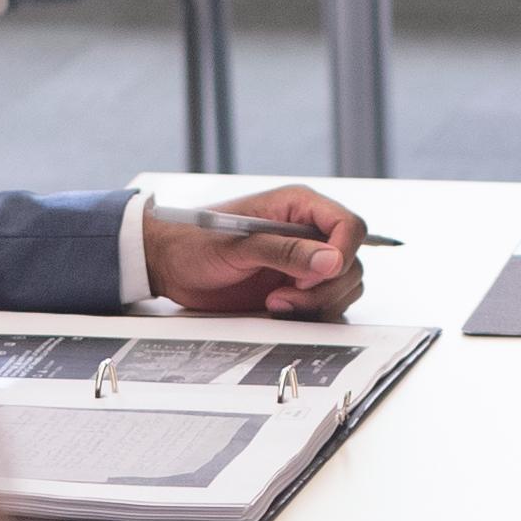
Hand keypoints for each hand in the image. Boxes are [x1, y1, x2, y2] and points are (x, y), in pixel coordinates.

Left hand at [147, 186, 367, 318]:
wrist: (170, 266)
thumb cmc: (196, 242)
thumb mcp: (239, 245)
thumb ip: (286, 251)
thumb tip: (332, 261)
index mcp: (299, 207)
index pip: (348, 226)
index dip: (343, 251)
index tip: (319, 274)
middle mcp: (308, 233)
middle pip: (351, 262)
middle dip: (326, 287)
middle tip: (286, 295)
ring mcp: (304, 263)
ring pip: (343, 287)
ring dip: (316, 303)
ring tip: (274, 304)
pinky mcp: (296, 289)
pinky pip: (325, 304)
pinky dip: (309, 313)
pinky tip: (277, 310)